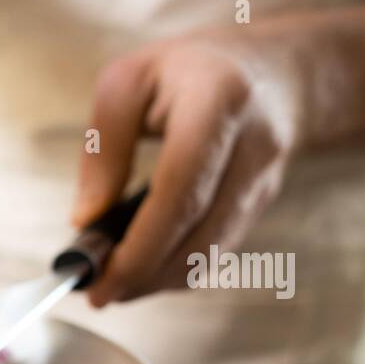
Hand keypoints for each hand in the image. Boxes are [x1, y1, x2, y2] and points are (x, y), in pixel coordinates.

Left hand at [72, 30, 301, 306]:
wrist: (278, 70)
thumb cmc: (188, 71)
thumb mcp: (129, 82)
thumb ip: (103, 151)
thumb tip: (86, 221)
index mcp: (217, 101)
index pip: (182, 192)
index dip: (141, 246)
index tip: (100, 278)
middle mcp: (254, 143)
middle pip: (200, 234)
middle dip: (145, 275)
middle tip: (99, 294)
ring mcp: (265, 178)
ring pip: (211, 252)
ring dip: (159, 280)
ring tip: (115, 285)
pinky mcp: (262, 204)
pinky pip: (217, 250)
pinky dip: (177, 269)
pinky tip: (144, 270)